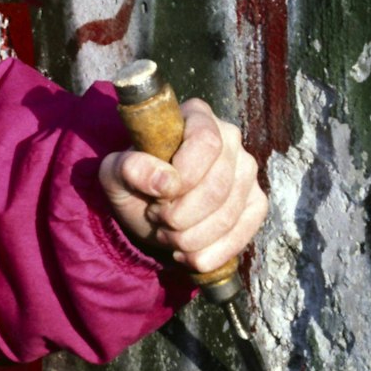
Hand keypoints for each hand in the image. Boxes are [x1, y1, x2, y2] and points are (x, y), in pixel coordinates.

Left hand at [99, 98, 266, 272]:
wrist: (149, 207)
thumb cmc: (134, 181)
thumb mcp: (115, 173)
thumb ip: (128, 168)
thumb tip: (164, 181)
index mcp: (197, 117)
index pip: (206, 142)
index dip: (184, 176)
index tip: (158, 195)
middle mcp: (230, 138)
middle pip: (218, 186)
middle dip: (180, 215)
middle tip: (156, 217)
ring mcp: (247, 171)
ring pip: (228, 215)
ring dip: (189, 237)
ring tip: (167, 233)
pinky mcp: (256, 203)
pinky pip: (242, 234)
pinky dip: (209, 254)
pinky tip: (186, 253)